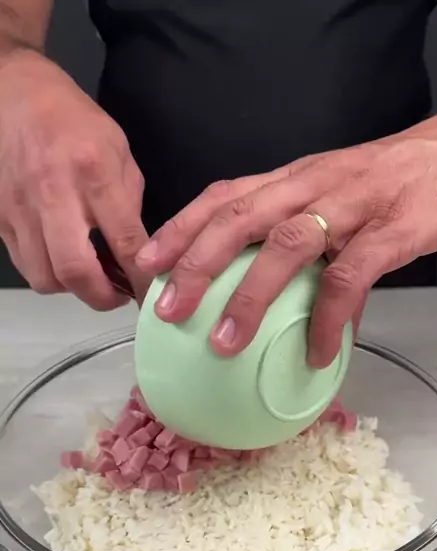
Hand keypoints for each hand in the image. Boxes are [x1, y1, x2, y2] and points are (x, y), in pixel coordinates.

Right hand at [0, 50, 149, 308]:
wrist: (11, 94)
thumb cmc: (71, 120)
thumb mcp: (117, 148)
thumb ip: (129, 202)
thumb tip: (138, 252)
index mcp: (92, 170)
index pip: (123, 240)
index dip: (141, 277)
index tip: (150, 294)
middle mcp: (53, 192)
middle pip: (75, 270)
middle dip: (101, 297)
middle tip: (117, 296)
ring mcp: (20, 208)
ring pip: (45, 277)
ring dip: (72, 289)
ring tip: (89, 277)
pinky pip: (25, 265)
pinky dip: (48, 274)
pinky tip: (62, 260)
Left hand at [137, 91, 436, 366]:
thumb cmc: (404, 180)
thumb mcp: (349, 202)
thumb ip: (318, 250)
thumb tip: (302, 315)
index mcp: (299, 177)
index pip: (227, 194)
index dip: (182, 226)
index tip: (149, 261)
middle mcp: (315, 184)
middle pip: (239, 217)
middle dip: (195, 263)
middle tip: (167, 309)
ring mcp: (352, 205)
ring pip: (284, 245)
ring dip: (247, 295)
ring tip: (223, 342)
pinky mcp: (392, 229)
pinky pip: (348, 279)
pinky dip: (327, 320)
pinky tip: (317, 355)